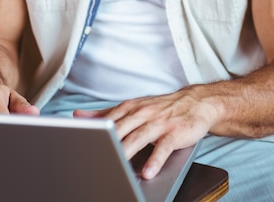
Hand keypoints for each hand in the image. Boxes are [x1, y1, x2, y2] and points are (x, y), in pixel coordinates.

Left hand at [74, 86, 212, 178]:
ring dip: (127, 152)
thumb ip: (106, 113)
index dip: (95, 131)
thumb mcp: (133, 106)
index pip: (109, 120)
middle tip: (95, 157)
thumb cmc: (161, 107)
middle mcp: (143, 113)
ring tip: (117, 166)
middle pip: (121, 129)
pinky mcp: (175, 133)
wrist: (195, 102)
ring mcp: (159, 123)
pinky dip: (155, 160)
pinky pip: (163, 148)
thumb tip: (79, 114)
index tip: (81, 143)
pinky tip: (148, 172)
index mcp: (130, 108)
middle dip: (107, 142)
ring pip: (139, 138)